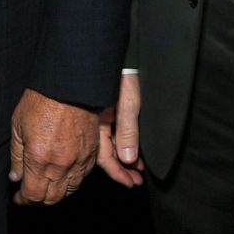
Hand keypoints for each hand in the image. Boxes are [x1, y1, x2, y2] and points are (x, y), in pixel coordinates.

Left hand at [9, 89, 101, 204]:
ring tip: (46, 185)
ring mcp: (79, 161)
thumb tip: (16, 177)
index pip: (32, 195)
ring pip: (69, 190)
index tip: (19, 197)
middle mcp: (61, 165)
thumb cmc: (40, 102)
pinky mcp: (92, 154)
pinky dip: (72, 181)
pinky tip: (63, 174)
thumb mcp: (17, 127)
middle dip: (39, 200)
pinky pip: (83, 177)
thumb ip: (16, 156)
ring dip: (56, 193)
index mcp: (39, 160)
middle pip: (52, 198)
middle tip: (31, 194)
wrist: (69, 86)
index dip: (24, 200)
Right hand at [95, 72, 144, 187]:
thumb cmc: (120, 72)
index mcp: (97, 121)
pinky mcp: (104, 108)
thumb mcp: (128, 103)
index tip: (130, 183)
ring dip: (123, 157)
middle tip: (136, 180)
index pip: (104, 156)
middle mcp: (95, 121)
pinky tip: (131, 150)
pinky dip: (122, 143)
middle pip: (105, 152)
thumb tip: (128, 158)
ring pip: (108, 143)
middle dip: (121, 168)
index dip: (117, 172)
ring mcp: (99, 115)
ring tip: (137, 169)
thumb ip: (128, 131)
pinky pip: (110, 132)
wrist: (108, 50)